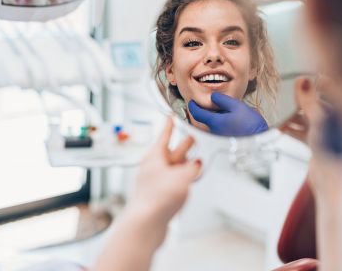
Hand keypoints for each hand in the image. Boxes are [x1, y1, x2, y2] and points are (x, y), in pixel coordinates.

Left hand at [93, 118, 200, 270]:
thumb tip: (197, 164)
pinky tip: (188, 182)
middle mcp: (153, 167)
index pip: (164, 135)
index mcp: (155, 157)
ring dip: (185, 163)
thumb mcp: (182, 177)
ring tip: (197, 160)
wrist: (144, 224)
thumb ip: (193, 168)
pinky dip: (182, 178)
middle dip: (183, 144)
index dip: (169, 125)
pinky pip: (172, 180)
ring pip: (172, 167)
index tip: (171, 117)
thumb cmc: (157, 199)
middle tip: (192, 137)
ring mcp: (154, 182)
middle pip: (170, 151)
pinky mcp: (157, 195)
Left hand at [188, 92, 268, 136]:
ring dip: (217, 117)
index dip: (193, 106)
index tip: (192, 101)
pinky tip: (233, 121)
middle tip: (214, 104)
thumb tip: (213, 96)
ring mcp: (219, 138)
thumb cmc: (250, 125)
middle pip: (205, 119)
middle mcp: (214, 132)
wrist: (260, 141)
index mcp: (215, 122)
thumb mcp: (237, 106)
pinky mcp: (225, 142)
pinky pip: (219, 130)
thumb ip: (223, 100)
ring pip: (213, 124)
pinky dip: (222, 124)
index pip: (197, 113)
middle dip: (207, 111)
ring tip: (229, 112)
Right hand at [294, 76, 341, 270]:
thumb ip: (310, 101)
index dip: (320, 80)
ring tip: (281, 110)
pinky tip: (281, 126)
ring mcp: (330, 134)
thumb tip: (304, 81)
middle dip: (303, 98)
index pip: (336, 88)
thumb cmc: (336, 155)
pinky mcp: (320, 145)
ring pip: (310, 117)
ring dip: (295, 114)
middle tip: (289, 91)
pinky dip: (293, 128)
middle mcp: (340, 121)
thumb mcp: (320, 121)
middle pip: (320, 102)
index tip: (306, 73)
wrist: (333, 185)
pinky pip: (304, 131)